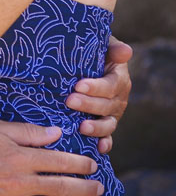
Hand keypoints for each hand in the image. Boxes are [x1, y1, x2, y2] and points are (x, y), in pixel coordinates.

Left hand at [66, 35, 132, 153]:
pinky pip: (107, 138)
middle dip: (88, 105)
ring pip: (107, 124)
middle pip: (106, 106)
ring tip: (81, 127)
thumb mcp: (104, 46)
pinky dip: (104, 144)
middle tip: (69, 101)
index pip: (110, 85)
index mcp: (119, 79)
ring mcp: (112, 114)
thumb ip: (114, 49)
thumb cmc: (93, 53)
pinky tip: (97, 148)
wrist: (89, 64)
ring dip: (96, 128)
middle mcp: (118, 99)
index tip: (78, 85)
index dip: (96, 87)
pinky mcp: (104, 125)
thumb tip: (126, 52)